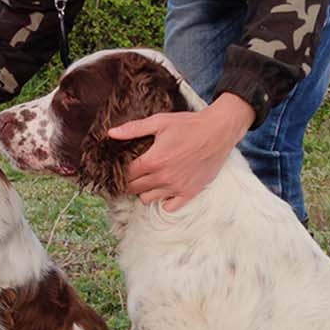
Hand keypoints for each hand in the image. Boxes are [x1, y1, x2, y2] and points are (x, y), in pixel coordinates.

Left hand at [107, 93, 252, 209]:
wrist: (218, 131)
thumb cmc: (189, 125)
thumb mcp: (159, 121)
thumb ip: (133, 129)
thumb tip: (110, 133)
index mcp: (153, 160)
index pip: (126, 174)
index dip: (119, 171)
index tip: (119, 167)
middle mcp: (163, 177)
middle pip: (133, 189)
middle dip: (128, 182)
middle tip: (132, 173)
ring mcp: (176, 187)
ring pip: (148, 199)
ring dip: (144, 191)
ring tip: (147, 179)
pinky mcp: (190, 193)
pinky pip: (169, 207)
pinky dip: (163, 201)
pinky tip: (164, 189)